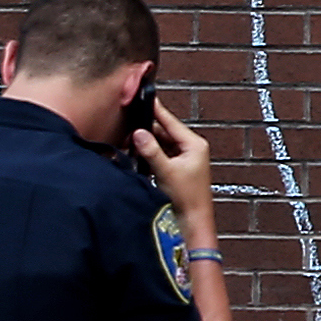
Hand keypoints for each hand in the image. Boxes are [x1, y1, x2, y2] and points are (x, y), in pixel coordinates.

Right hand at [131, 96, 215, 220]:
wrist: (192, 222)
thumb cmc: (187, 198)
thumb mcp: (166, 171)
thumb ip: (151, 151)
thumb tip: (138, 133)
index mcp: (194, 144)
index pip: (171, 121)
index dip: (156, 110)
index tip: (144, 98)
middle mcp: (191, 148)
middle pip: (163, 133)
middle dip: (145, 133)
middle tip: (126, 131)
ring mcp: (184, 159)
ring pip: (160, 144)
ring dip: (145, 146)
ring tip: (128, 145)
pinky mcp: (177, 169)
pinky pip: (160, 156)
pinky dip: (149, 156)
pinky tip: (136, 157)